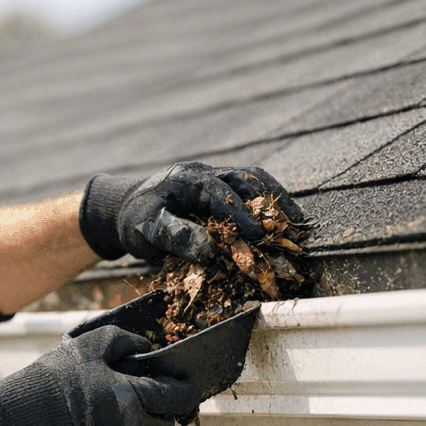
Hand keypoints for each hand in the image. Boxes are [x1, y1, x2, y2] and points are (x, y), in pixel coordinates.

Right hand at [0, 323, 200, 425]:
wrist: (24, 417)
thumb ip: (123, 340)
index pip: (177, 398)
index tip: (186, 387)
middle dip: (164, 413)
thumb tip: (143, 346)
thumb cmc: (55, 381)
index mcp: (133, 398)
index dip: (186, 391)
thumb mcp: (90, 345)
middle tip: (152, 399)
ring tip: (125, 413)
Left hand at [78, 163, 307, 263]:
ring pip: (255, 181)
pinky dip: (269, 206)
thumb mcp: (147, 231)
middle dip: (270, 204)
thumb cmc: (136, 220)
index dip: (239, 213)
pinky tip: (284, 222)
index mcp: (186, 179)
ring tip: (297, 224)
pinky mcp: (223, 189)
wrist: (128, 209)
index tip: (255, 235)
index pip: (218, 192)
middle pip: (247, 179)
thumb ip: (176, 238)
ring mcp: (216, 177)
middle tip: (290, 228)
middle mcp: (206, 172)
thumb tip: (210, 252)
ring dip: (277, 202)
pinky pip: (252, 192)